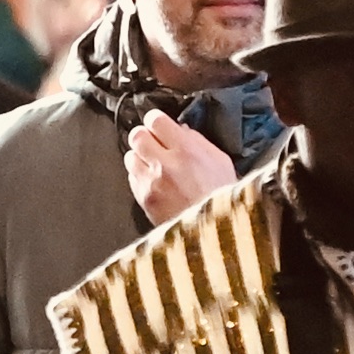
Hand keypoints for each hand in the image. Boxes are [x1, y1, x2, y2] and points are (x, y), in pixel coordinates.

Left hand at [122, 113, 238, 225]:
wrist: (216, 233)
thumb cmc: (223, 196)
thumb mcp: (221, 161)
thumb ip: (199, 142)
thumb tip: (181, 131)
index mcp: (187, 150)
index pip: (155, 120)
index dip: (156, 120)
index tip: (159, 125)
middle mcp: (165, 163)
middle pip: (136, 135)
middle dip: (144, 136)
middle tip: (154, 143)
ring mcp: (151, 182)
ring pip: (129, 156)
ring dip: (140, 157)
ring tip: (154, 164)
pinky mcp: (144, 200)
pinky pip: (132, 178)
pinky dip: (140, 177)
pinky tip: (155, 182)